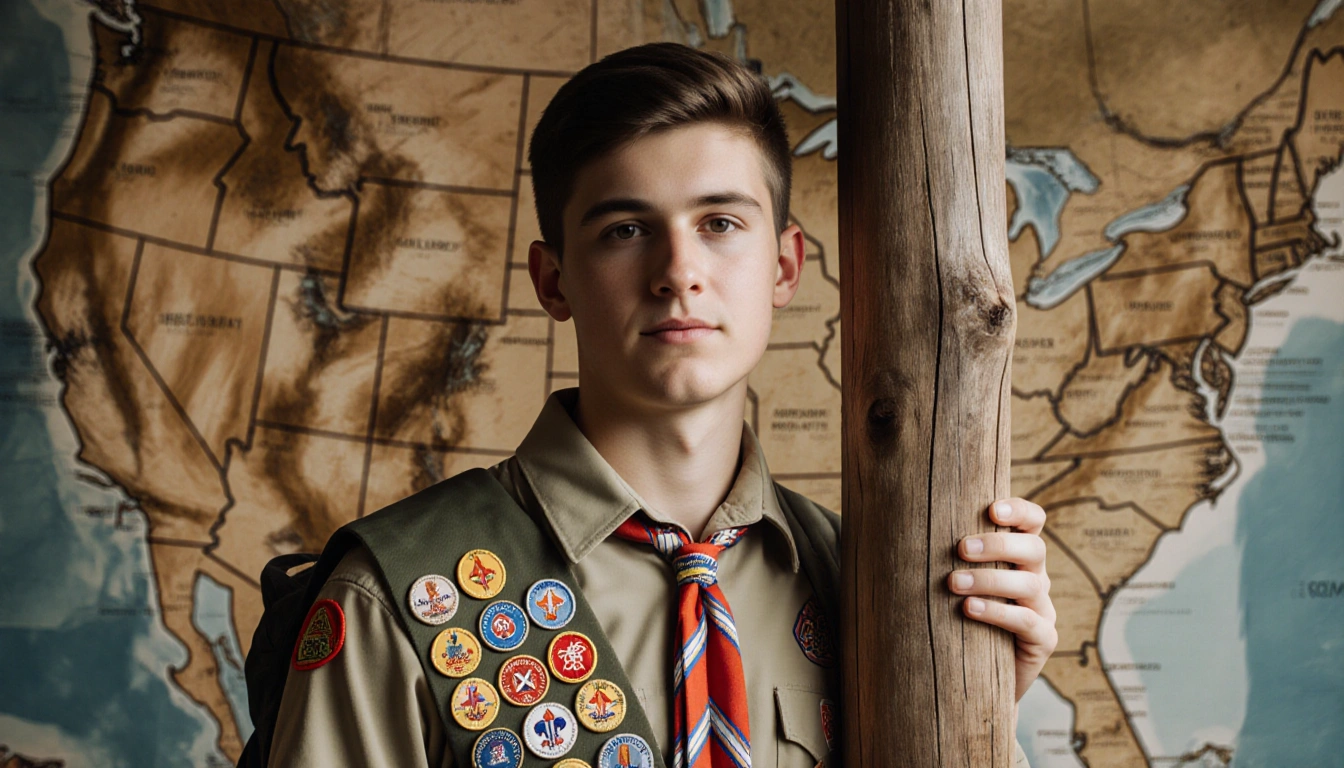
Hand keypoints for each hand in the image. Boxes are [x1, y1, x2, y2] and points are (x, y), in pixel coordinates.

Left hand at [948, 498, 1056, 701]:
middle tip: (960, 549)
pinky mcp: (1043, 640)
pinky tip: (969, 609)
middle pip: (1034, 549)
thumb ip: (943, 556)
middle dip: (997, 545)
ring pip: (1030, 584)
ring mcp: (1043, 610)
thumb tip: (894, 527)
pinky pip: (1028, 622)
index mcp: (1018, 556)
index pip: (1032, 521)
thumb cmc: (956, 618)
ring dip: (989, 580)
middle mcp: (1035, 578)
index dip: (1019, 511)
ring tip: (953, 583)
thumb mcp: (954, 582)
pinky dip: (998, 612)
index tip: (991, 509)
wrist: (973, 678)